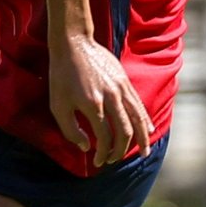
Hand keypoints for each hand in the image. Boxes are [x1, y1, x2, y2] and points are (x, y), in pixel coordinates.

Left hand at [48, 37, 150, 168]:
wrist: (74, 43)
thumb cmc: (61, 76)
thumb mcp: (57, 105)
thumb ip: (70, 130)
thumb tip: (87, 147)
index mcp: (92, 105)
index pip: (105, 138)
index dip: (102, 154)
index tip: (97, 162)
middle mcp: (111, 97)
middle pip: (125, 131)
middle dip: (121, 150)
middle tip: (114, 160)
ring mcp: (121, 88)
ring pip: (138, 118)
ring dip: (142, 139)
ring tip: (144, 152)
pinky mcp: (125, 81)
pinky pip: (139, 105)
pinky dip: (145, 120)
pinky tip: (148, 130)